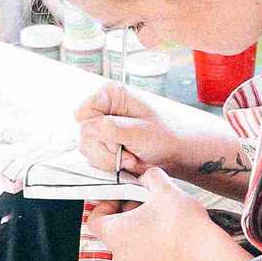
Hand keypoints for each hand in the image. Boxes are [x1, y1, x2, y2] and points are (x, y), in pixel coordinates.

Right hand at [72, 82, 252, 190]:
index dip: (97, 131)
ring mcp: (103, 127)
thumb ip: (113, 129)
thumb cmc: (167, 135)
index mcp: (110, 95)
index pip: (82, 114)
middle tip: (131, 155)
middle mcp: (104, 108)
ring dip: (110, 161)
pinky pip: (95, 159)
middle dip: (107, 152)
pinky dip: (112, 166)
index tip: (118, 141)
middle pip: (84, 135)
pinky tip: (130, 162)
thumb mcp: (142, 132)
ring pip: (88, 150)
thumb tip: (89, 128)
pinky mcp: (105, 143)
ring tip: (134, 159)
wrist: (179, 151)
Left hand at [92, 170, 248, 260]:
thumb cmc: (185, 225)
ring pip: (128, 250)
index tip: (123, 200)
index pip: (94, 219)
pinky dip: (149, 254)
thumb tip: (145, 175)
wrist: (211, 259)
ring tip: (160, 226)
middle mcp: (119, 257)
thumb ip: (149, 176)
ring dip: (138, 237)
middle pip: (113, 234)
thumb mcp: (166, 189)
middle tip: (147, 208)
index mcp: (115, 234)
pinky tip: (169, 244)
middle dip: (126, 219)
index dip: (106, 206)